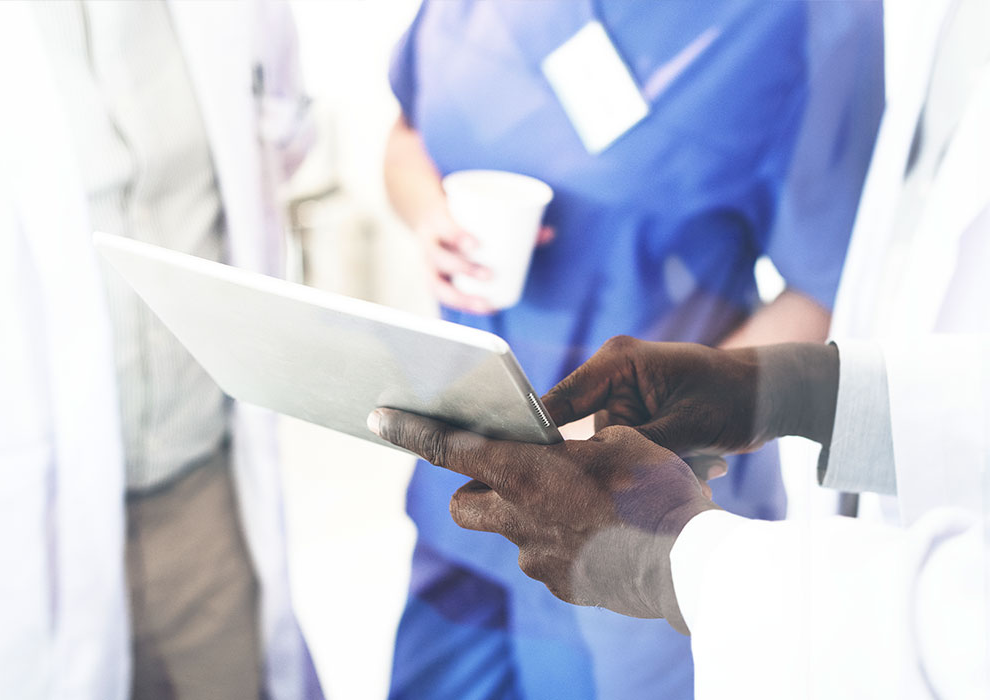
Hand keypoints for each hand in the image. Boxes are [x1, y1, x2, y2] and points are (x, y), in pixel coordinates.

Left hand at [367, 409, 716, 632]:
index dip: (410, 432)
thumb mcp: (618, 441)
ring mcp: (537, 557)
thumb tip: (561, 454)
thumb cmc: (656, 489)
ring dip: (527, 518)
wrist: (688, 561)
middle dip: (476, 490)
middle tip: (513, 478)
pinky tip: (599, 536)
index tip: (381, 419)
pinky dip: (560, 544)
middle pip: (465, 503)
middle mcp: (519, 517)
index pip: (449, 447)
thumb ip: (574, 445)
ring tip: (578, 509)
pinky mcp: (561, 584)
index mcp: (526, 471)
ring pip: (510, 533)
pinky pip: (545, 559)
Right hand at [416, 206, 553, 314]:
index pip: (443, 227)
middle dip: (463, 268)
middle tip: (489, 275)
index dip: (457, 236)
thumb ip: (514, 221)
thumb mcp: (478, 211)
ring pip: (436, 283)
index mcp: (437, 220)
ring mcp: (428, 264)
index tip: (477, 245)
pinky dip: (460, 306)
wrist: (430, 219)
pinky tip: (479, 311)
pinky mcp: (433, 279)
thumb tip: (549, 233)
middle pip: (439, 257)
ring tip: (486, 304)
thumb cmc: (461, 216)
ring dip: (461, 297)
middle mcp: (428, 242)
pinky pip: (441, 296)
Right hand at [542, 336, 838, 479]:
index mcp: (618, 363)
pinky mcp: (641, 421)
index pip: (560, 402)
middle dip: (625, 463)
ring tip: (704, 464)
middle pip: (589, 437)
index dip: (541, 437)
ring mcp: (627, 401)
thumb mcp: (686, 427)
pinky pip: (635, 454)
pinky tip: (705, 464)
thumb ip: (636, 449)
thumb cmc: (734, 397)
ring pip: (616, 453)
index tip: (526, 470)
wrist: (773, 396)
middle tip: (671, 472)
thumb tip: (597, 477)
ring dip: (654, 469)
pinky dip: (664, 467)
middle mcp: (615, 379)